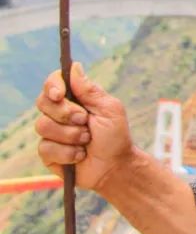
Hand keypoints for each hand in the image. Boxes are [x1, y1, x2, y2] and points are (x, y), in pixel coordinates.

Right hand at [35, 62, 136, 191]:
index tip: (60, 94)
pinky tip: (80, 155)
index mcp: (76, 99)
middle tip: (85, 121)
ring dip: (71, 135)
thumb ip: (90, 90)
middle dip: (66, 112)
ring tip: (87, 141)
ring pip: (43, 125)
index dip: (52, 86)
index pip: (53, 83)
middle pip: (43, 102)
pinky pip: (46, 147)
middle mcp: (60, 113)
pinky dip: (68, 152)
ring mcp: (52, 133)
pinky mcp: (48, 153)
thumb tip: (74, 66)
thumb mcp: (109, 109)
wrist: (115, 167)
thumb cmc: (116, 136)